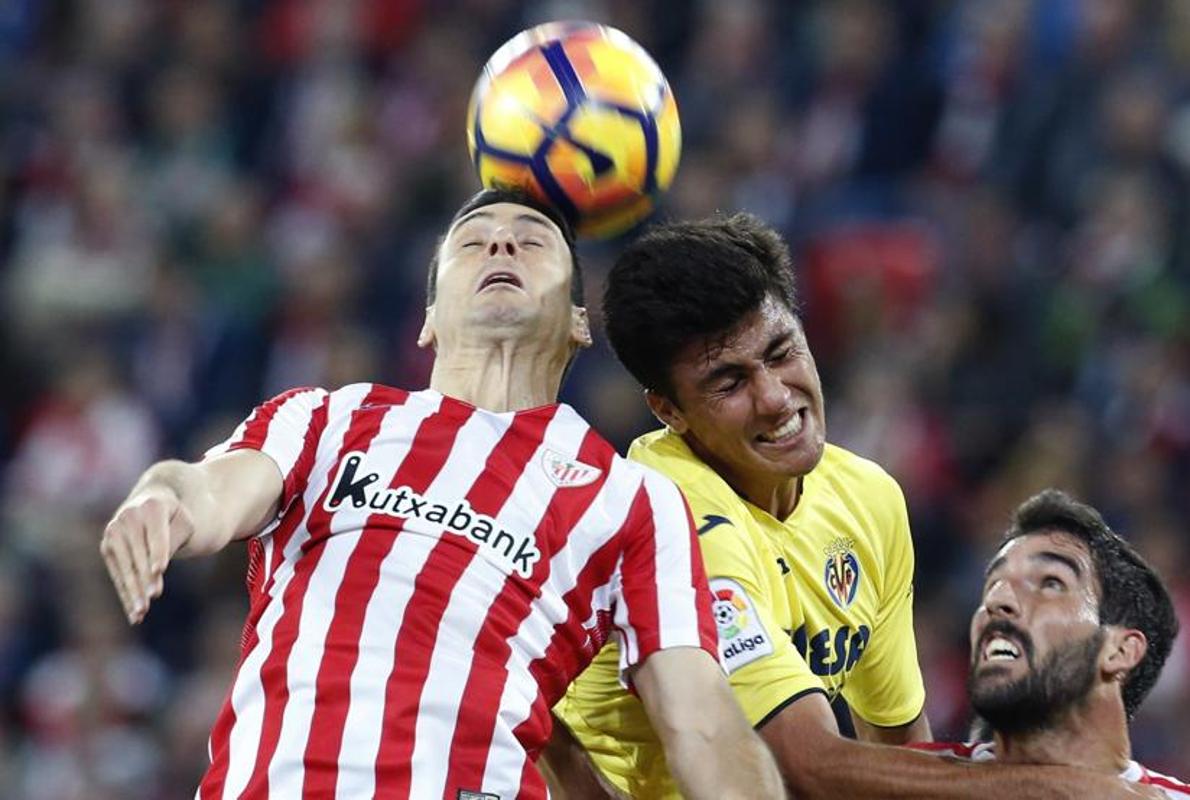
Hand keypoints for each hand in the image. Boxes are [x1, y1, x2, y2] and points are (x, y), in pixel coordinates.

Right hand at [100, 488, 190, 623]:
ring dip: (133, 592)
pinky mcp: (106, 547)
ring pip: (126, 568)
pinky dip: (125, 594)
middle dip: (146, 579)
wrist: (151, 503)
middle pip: (139, 556)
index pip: (156, 535)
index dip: (158, 553)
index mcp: (151, 507)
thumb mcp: (183, 523)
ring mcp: (113, 532)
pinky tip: (132, 612)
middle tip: (153, 598)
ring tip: (141, 613)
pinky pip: (118, 575)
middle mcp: (128, 517)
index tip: (160, 570)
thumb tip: (155, 571)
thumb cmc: (173, 517)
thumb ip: (173, 541)